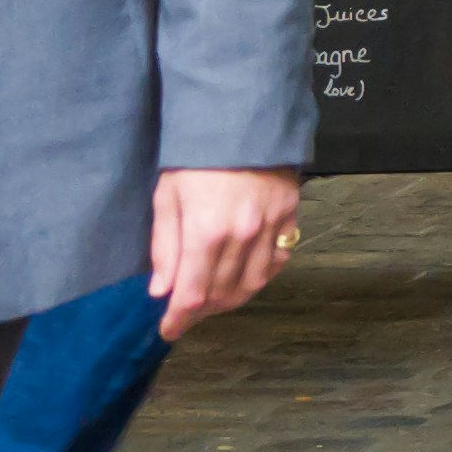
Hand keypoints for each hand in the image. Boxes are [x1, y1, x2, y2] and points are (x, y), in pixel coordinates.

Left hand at [150, 165, 300, 330]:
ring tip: (214, 300)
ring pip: (253, 284)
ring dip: (230, 300)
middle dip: (200, 311)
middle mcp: (242, 236)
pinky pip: (279, 260)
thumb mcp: (167, 197)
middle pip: (221, 293)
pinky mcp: (290, 215)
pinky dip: (261, 276)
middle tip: (186, 313)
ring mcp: (271, 227)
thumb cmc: (195, 157)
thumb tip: (161, 292)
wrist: (243, 119)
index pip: (192, 294)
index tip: (168, 331)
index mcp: (205, 233)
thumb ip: (164, 247)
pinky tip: (246, 277)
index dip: (178, 320)